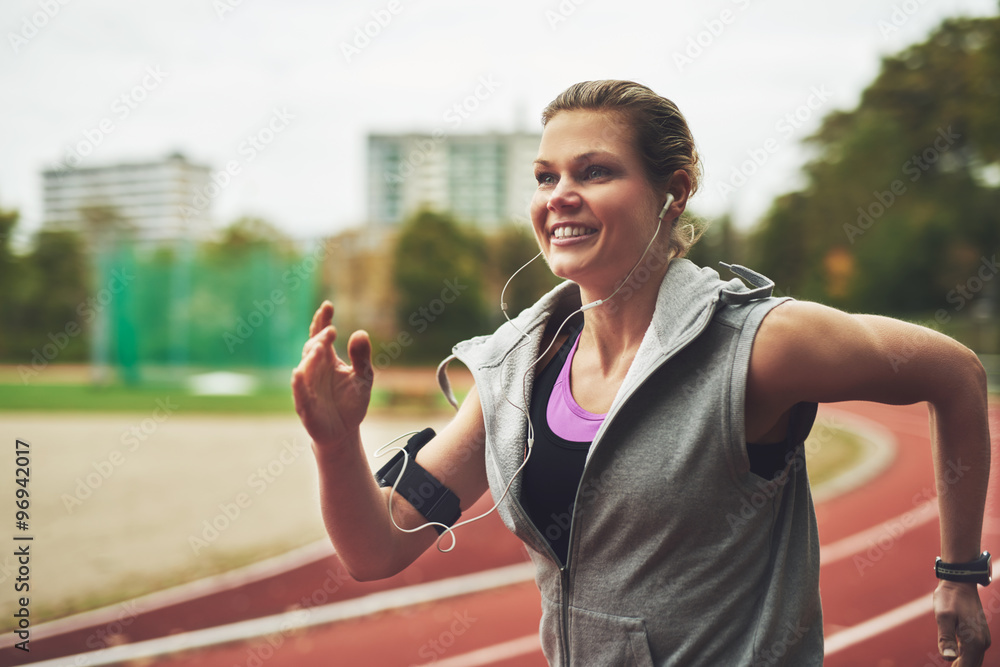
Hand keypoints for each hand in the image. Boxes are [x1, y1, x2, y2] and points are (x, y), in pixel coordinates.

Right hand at [291, 301, 373, 448]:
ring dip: (310, 358)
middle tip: (331, 330)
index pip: (321, 335)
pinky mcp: (306, 406)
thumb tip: (361, 332)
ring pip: (305, 369)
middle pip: (313, 349)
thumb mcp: (363, 377)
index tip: (328, 305)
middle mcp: (314, 370)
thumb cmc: (351, 401)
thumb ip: (362, 356)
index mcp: (327, 360)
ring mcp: (308, 387)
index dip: (322, 320)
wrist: (344, 431)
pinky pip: (300, 393)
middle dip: (320, 339)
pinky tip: (299, 373)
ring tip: (320, 347)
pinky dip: (299, 384)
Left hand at [934, 580, 990, 663]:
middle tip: (948, 666)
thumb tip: (948, 658)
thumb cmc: (949, 598)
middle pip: (971, 666)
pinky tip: (955, 659)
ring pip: (973, 660)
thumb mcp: (943, 616)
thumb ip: (946, 638)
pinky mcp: (979, 634)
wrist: (960, 583)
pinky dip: (965, 659)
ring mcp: (982, 639)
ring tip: (951, 665)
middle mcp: (982, 642)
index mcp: (974, 641)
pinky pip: (973, 653)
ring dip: (963, 664)